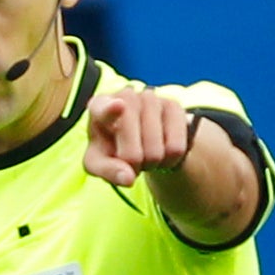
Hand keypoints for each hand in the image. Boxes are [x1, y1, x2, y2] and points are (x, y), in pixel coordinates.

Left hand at [82, 89, 196, 189]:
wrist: (138, 140)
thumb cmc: (110, 149)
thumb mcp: (98, 163)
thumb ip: (107, 171)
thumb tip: (128, 178)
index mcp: (98, 107)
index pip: (103, 109)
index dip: (110, 110)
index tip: (119, 106)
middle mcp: (125, 96)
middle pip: (131, 146)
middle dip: (131, 163)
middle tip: (131, 161)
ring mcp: (151, 98)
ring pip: (155, 150)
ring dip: (151, 164)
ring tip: (145, 154)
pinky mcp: (173, 106)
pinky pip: (176, 148)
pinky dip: (169, 160)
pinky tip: (162, 151)